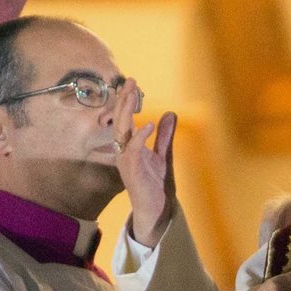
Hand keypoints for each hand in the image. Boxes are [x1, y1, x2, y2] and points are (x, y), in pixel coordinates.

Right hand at [113, 78, 175, 246]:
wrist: (158, 210)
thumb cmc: (157, 185)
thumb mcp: (164, 155)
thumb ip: (165, 136)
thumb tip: (170, 114)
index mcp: (131, 147)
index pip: (125, 119)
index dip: (127, 101)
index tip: (131, 82)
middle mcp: (124, 152)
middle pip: (120, 121)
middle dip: (124, 100)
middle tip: (129, 81)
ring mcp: (126, 161)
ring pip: (122, 132)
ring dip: (126, 113)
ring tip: (131, 94)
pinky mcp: (132, 172)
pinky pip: (133, 151)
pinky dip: (140, 137)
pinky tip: (148, 125)